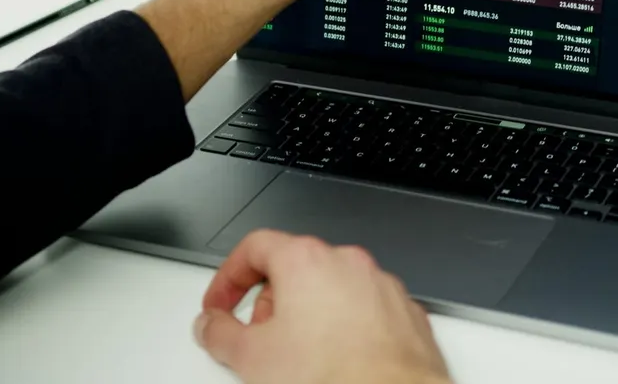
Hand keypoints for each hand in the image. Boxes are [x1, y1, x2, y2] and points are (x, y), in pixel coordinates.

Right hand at [193, 230, 451, 383]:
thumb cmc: (335, 377)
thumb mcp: (251, 358)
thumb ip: (219, 333)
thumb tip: (212, 327)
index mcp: (306, 260)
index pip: (254, 247)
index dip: (229, 277)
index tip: (221, 304)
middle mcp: (348, 263)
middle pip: (295, 267)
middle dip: (271, 301)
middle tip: (259, 337)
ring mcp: (381, 287)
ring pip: (334, 289)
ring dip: (311, 315)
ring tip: (301, 357)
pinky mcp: (406, 314)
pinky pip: (366, 310)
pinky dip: (348, 328)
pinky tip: (338, 362)